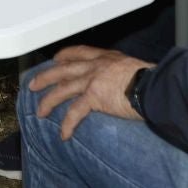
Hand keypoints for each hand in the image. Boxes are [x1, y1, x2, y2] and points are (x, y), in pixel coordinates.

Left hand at [28, 46, 149, 140]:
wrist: (155, 87)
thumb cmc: (152, 80)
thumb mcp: (134, 68)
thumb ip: (122, 73)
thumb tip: (124, 83)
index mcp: (107, 57)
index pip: (80, 52)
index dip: (65, 56)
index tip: (56, 59)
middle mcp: (96, 65)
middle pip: (63, 69)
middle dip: (46, 76)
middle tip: (33, 85)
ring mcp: (93, 79)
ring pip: (62, 89)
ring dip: (48, 101)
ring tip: (40, 113)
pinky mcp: (94, 96)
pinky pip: (74, 112)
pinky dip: (67, 124)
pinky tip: (64, 135)